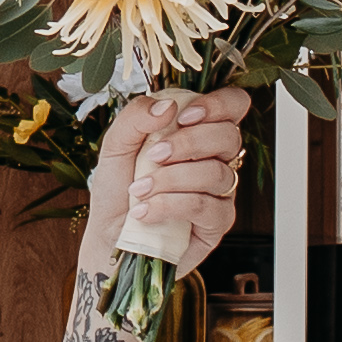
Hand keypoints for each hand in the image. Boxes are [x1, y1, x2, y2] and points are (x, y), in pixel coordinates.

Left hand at [78, 86, 255, 276]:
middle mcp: (215, 158)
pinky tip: (145, 211)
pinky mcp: (216, 223)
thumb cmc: (117, 190)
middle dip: (188, 143)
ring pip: (216, 173)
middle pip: (229, 136)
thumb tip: (168, 106)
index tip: (184, 117)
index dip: (218, 104)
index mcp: (197, 131)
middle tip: (154, 156)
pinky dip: (170, 205)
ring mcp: (220, 192)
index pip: (233, 105)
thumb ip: (136, 117)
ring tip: (139, 189)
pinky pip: (205, 206)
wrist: (108, 236)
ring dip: (172, 178)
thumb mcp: (116, 145)